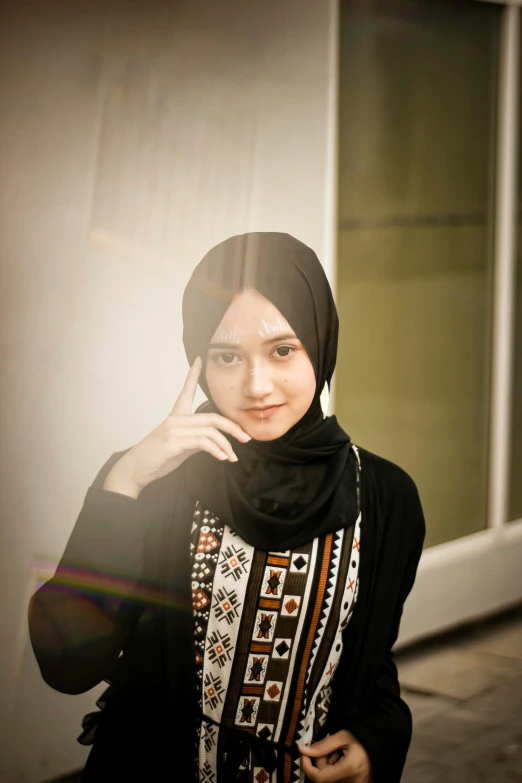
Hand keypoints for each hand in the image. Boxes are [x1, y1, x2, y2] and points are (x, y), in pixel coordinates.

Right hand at [103, 357, 250, 497]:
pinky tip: (222, 458)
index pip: (186, 390)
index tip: (200, 359)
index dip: (193, 374)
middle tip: (246, 438)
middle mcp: (175, 419)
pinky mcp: (173, 442)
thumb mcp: (181, 447)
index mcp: (176, 416)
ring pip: (210, 431)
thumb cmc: (157, 458)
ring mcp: (174, 429)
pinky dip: (216, 450)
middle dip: (233, 428)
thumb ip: (196, 440)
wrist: (136, 470)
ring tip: (232, 457)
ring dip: (226, 446)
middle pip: (212, 417)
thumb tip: (214, 441)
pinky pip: (202, 442)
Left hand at [299, 730, 372, 782]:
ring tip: (338, 755)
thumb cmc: (362, 742)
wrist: (379, 751)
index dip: (307, 766)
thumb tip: (302, 750)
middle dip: (321, 761)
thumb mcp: (343, 737)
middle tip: (331, 749)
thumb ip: (323, 745)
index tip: (304, 753)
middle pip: (322, 777)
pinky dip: (332, 771)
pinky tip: (340, 762)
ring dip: (327, 766)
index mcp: (349, 769)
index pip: (319, 777)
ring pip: (327, 779)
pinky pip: (334, 781)